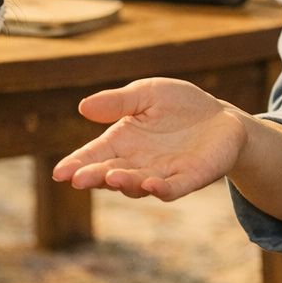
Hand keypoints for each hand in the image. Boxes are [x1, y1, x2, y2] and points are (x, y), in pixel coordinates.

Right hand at [51, 78, 247, 201]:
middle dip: (94, 177)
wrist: (221, 118)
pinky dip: (161, 189)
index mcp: (122, 142)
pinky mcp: (189, 178)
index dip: (76, 164)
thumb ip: (118, 102)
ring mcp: (162, 173)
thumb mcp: (147, 93)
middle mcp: (137, 163)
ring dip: (124, 183)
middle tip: (78, 179)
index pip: (94, 155)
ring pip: (137, 184)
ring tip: (111, 177)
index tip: (60, 173)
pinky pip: (173, 188)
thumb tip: (82, 106)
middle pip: (110, 173)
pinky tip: (151, 185)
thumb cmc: (179, 105)